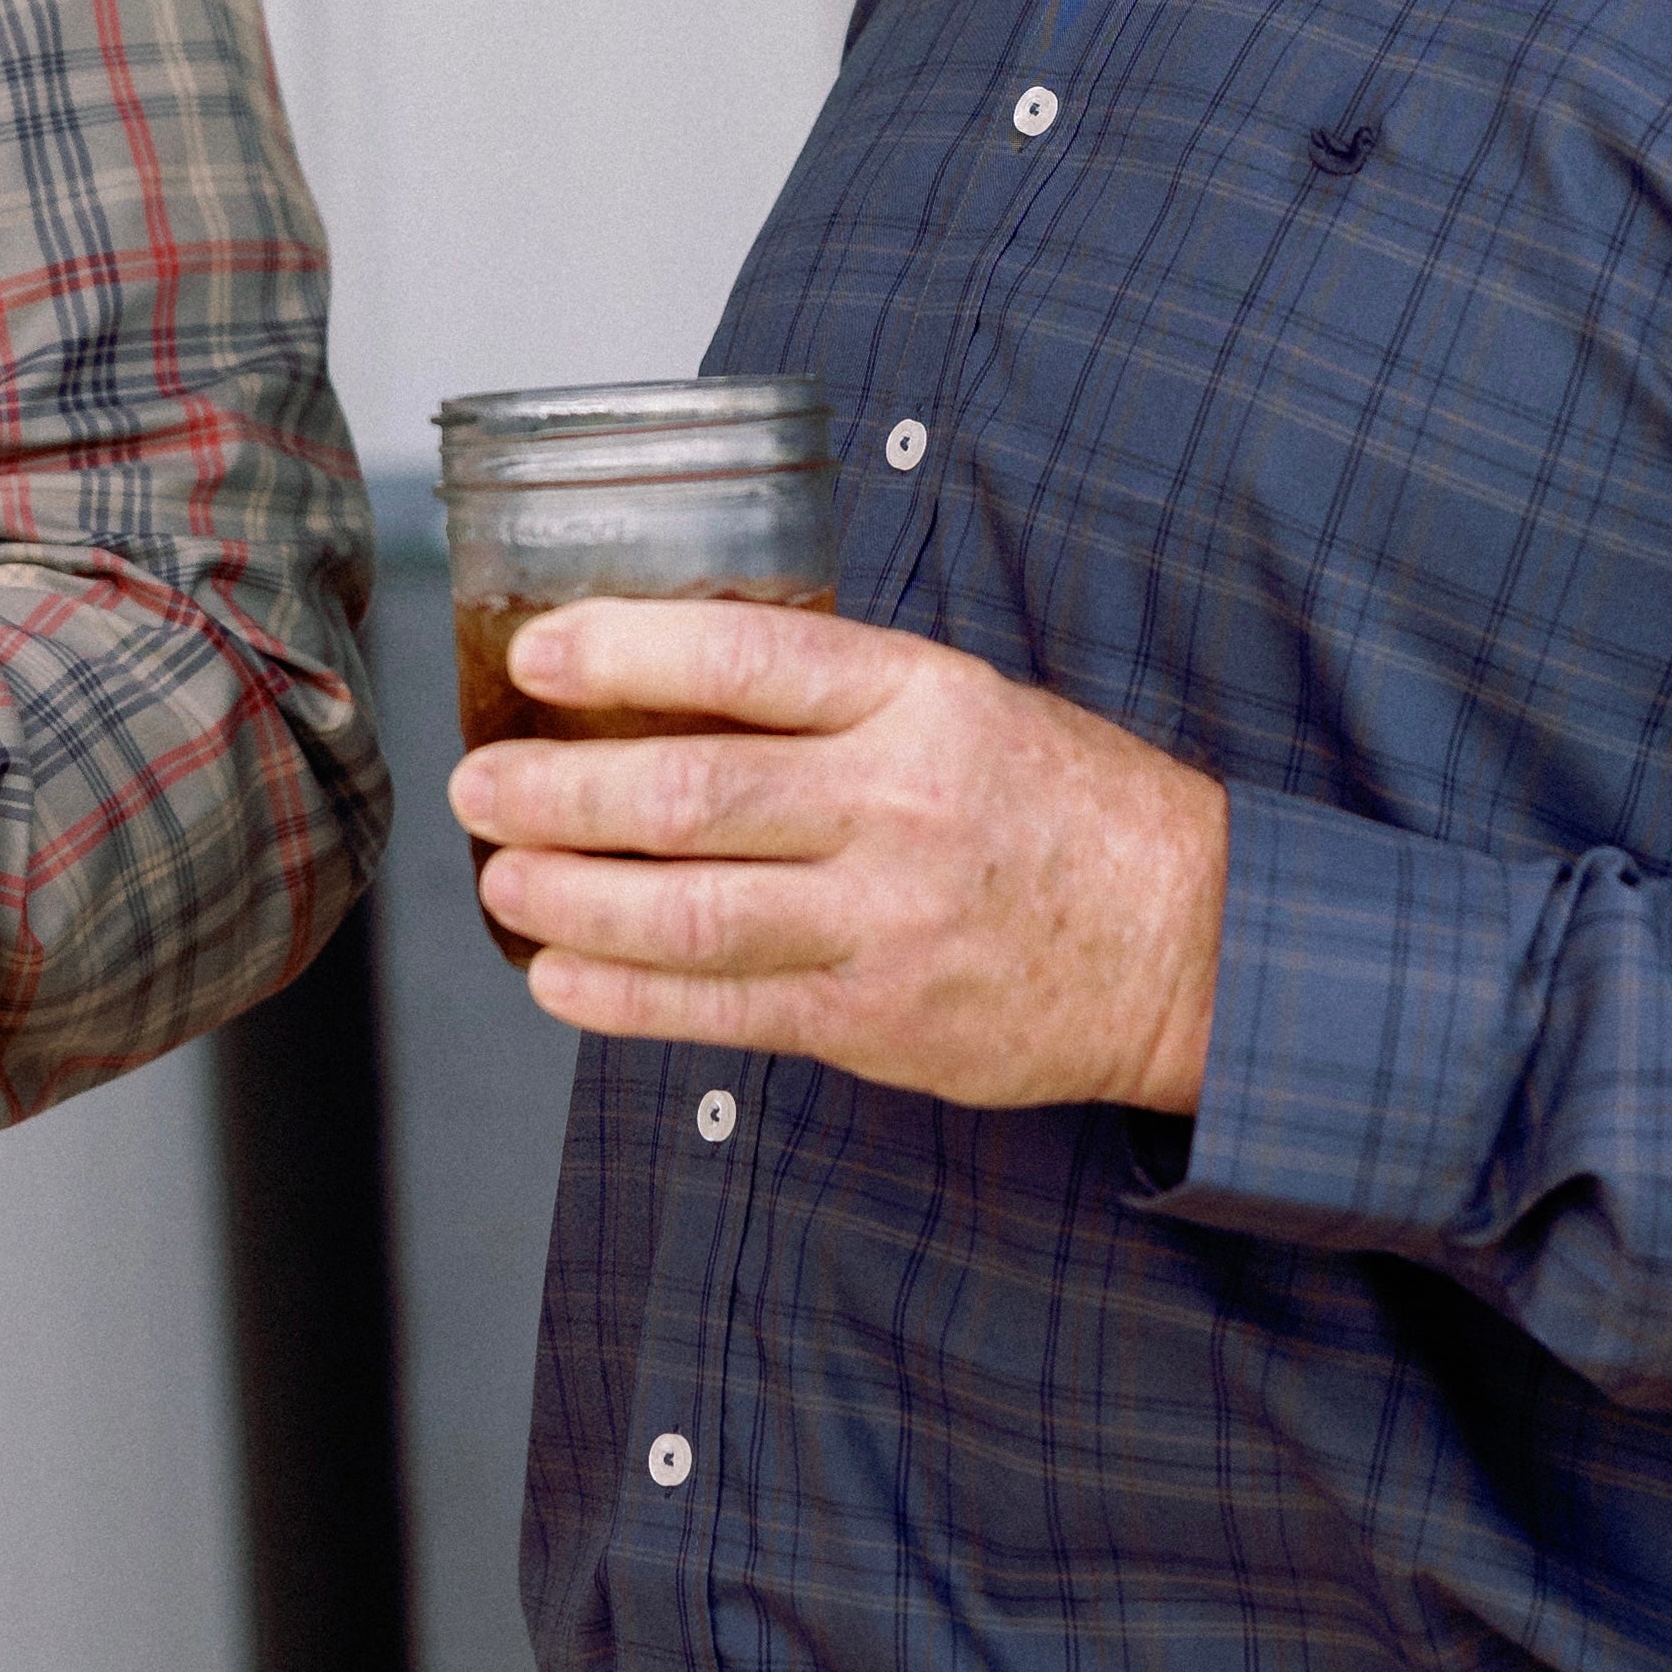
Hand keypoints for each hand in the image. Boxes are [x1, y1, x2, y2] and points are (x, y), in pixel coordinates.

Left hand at [445, 599, 1226, 1111]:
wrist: (1188, 940)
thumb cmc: (1065, 806)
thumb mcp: (968, 701)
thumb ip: (837, 697)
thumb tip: (667, 684)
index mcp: (923, 698)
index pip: (745, 660)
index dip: (622, 650)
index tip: (536, 652)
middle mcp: (899, 805)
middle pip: (689, 797)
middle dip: (559, 791)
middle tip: (483, 780)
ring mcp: (886, 922)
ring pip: (685, 914)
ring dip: (568, 898)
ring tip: (502, 877)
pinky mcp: (875, 1021)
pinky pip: (720, 1011)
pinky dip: (621, 998)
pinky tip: (558, 977)